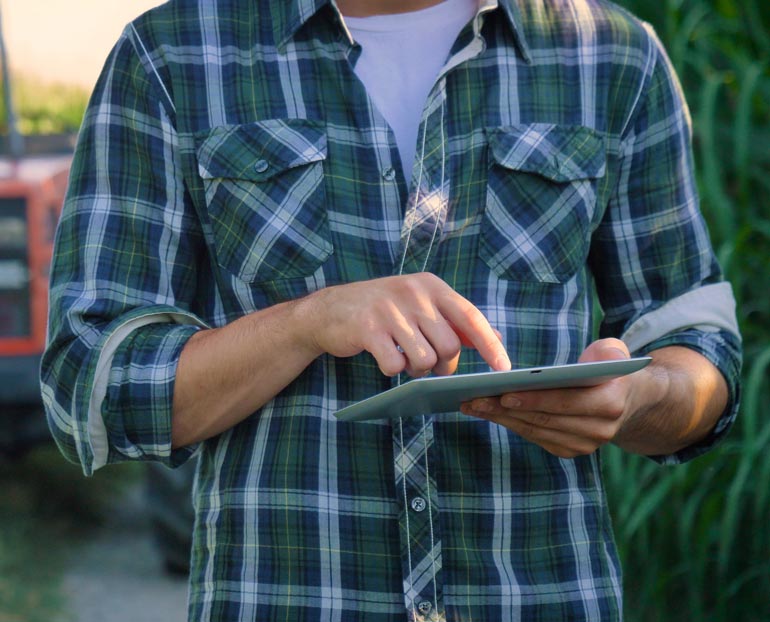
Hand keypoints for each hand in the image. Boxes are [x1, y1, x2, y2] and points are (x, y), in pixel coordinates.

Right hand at [298, 273, 510, 377]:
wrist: (329, 311)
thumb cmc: (384, 312)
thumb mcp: (421, 306)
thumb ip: (456, 321)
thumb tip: (496, 337)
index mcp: (431, 285)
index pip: (470, 317)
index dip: (490, 345)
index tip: (505, 368)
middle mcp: (413, 292)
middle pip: (448, 346)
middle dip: (442, 364)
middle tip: (427, 363)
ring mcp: (389, 309)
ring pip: (424, 359)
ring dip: (416, 369)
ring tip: (404, 358)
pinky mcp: (368, 328)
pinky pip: (395, 366)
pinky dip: (392, 370)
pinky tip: (384, 357)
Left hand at [460, 338, 635, 457]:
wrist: (626, 401)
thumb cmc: (609, 368)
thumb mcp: (615, 353)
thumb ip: (611, 351)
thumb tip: (597, 357)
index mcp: (611, 404)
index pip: (566, 402)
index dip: (534, 399)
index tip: (504, 393)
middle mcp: (599, 430)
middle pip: (544, 419)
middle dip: (506, 409)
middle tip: (475, 398)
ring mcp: (583, 444)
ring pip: (534, 430)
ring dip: (500, 418)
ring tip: (472, 404)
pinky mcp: (568, 450)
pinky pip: (533, 436)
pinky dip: (508, 424)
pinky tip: (486, 412)